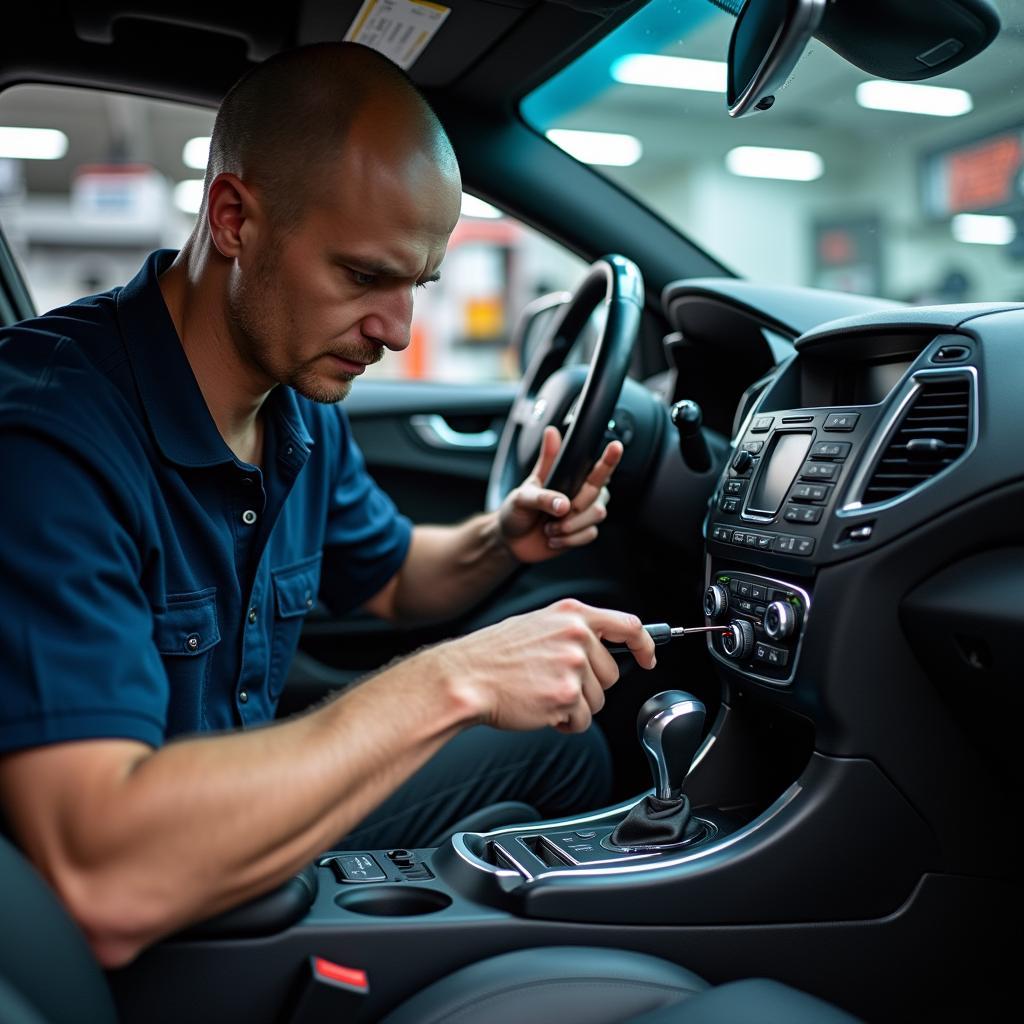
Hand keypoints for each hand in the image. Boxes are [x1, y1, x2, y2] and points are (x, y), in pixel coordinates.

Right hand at [438, 599, 655, 733]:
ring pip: (598, 701)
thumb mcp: (537, 625)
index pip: (627, 626)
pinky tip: (540, 710)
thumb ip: (572, 631)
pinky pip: (582, 722)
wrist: (465, 677)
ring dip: (575, 706)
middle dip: (589, 687)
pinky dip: (564, 723)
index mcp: (571, 614)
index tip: (647, 659)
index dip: (644, 646)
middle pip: (612, 675)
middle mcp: (576, 636)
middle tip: (555, 683)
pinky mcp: (566, 695)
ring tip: (542, 694)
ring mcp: (572, 665)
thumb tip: (601, 647)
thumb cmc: (494, 655)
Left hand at [497, 426, 621, 563]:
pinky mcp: (582, 533)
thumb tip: (552, 435)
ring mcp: (583, 514)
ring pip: (597, 514)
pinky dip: (569, 539)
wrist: (511, 542)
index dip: (608, 458)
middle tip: (554, 512)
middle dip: (576, 505)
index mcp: (569, 479)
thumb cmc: (517, 511)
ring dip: (570, 524)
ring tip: (549, 527)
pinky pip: (589, 534)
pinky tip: (553, 538)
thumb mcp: (525, 489)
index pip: (594, 467)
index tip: (616, 446)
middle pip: (599, 493)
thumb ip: (543, 465)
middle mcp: (581, 494)